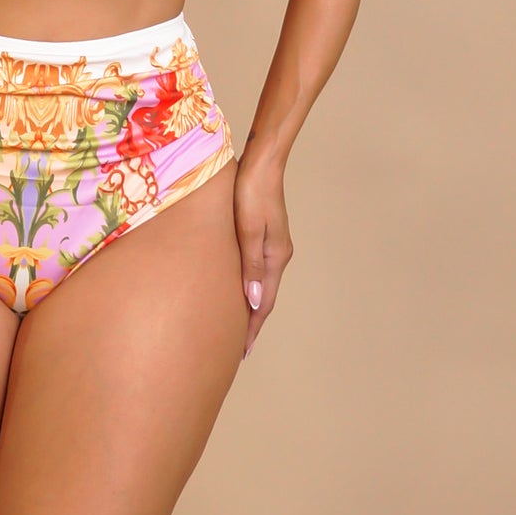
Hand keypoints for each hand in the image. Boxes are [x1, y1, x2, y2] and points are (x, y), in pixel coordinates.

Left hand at [233, 150, 293, 359]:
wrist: (262, 162)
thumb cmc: (250, 191)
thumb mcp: (248, 229)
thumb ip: (250, 265)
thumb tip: (252, 302)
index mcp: (275, 257)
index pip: (262, 303)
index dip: (251, 329)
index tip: (241, 352)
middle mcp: (278, 255)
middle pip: (263, 298)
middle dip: (252, 324)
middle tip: (238, 349)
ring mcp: (273, 246)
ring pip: (261, 286)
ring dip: (251, 308)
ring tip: (237, 328)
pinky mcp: (266, 236)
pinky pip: (258, 272)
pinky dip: (250, 288)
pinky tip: (240, 291)